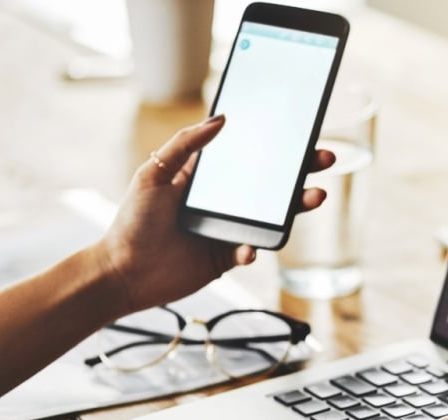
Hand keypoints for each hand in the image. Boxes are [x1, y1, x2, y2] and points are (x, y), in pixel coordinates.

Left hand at [93, 114, 335, 316]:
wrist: (122, 273)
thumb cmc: (132, 221)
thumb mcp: (153, 173)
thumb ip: (185, 145)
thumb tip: (221, 118)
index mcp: (207, 177)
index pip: (248, 157)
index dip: (276, 147)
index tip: (300, 135)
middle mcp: (222, 202)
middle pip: (269, 186)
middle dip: (300, 173)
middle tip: (325, 160)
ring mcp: (226, 230)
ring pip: (269, 218)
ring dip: (294, 209)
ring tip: (314, 198)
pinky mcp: (225, 258)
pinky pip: (250, 251)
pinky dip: (255, 249)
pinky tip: (249, 247)